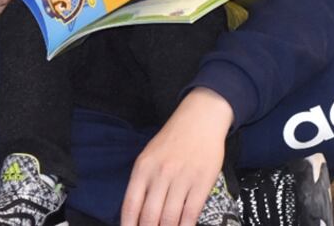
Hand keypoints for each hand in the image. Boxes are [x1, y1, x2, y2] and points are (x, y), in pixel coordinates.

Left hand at [121, 88, 233, 225]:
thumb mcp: (149, 156)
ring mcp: (182, 178)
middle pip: (149, 216)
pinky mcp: (202, 181)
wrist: (201, 118)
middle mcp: (161, 174)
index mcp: (143, 168)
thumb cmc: (174, 139)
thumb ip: (142, 183)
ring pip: (170, 218)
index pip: (130, 206)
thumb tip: (137, 215)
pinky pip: (191, 212)